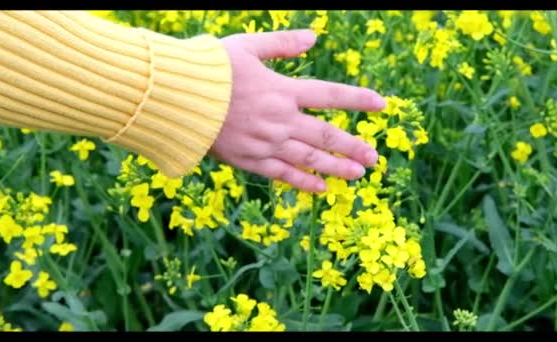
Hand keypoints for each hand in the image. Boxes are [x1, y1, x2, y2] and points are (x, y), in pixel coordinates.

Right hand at [208, 29, 385, 192]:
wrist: (176, 98)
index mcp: (282, 90)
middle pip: (325, 135)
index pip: (330, 94)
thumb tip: (314, 36)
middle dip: (353, 146)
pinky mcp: (250, 160)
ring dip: (336, 168)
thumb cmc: (209, 69)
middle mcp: (280, 119)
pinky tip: (321, 188)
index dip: (358, 99)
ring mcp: (266, 143)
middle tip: (374, 157)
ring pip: (309, 159)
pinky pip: (283, 174)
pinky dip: (303, 182)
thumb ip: (282, 44)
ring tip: (358, 175)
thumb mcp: (247, 47)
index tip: (381, 105)